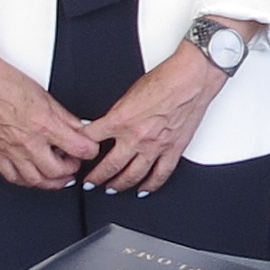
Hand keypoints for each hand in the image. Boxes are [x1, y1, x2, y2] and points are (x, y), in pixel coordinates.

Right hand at [0, 0, 102, 190]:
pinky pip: (13, 177)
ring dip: (52, 181)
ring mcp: (11, 150)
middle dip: (71, 169)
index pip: (78, 148)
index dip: (90, 151)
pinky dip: (26, 181)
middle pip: (58, 170)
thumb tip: (81, 128)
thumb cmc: (8, 85)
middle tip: (74, 162)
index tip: (90, 149)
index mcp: (44, 124)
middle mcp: (28, 141)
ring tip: (58, 174)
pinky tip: (33, 176)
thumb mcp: (47, 97)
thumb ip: (66, 117)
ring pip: (36, 180)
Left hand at [83, 47, 229, 194]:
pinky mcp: (173, 150)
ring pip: (132, 176)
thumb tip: (109, 124)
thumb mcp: (129, 93)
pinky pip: (160, 175)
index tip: (78, 155)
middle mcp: (136, 137)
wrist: (191, 79)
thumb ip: (118, 113)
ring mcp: (155, 146)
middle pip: (109, 166)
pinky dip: (150, 186)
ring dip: (118, 185)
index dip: (80, 149)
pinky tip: (143, 190)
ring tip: (110, 189)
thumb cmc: (165, 80)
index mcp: (121, 120)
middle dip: (95, 178)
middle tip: (89, 183)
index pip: (91, 140)